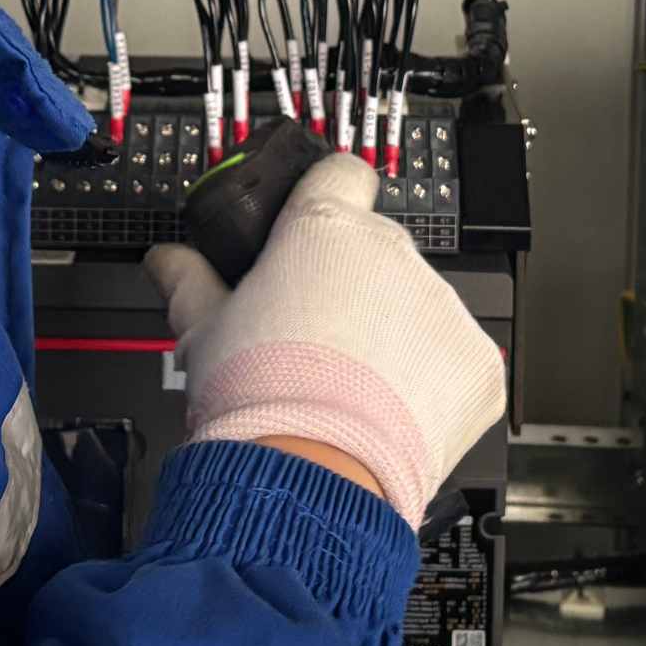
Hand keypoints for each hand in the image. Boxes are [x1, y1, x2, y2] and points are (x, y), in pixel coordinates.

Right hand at [144, 156, 503, 527]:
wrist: (310, 472)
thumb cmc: (255, 397)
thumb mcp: (202, 329)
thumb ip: (189, 282)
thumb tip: (168, 261)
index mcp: (323, 228)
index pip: (340, 174)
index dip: (325, 200)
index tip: (313, 235)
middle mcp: (390, 253)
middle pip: (377, 248)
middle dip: (353, 283)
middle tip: (317, 334)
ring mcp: (441, 305)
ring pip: (419, 304)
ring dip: (395, 331)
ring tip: (352, 382)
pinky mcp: (477, 359)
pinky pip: (456, 357)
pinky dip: (433, 381)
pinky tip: (392, 408)